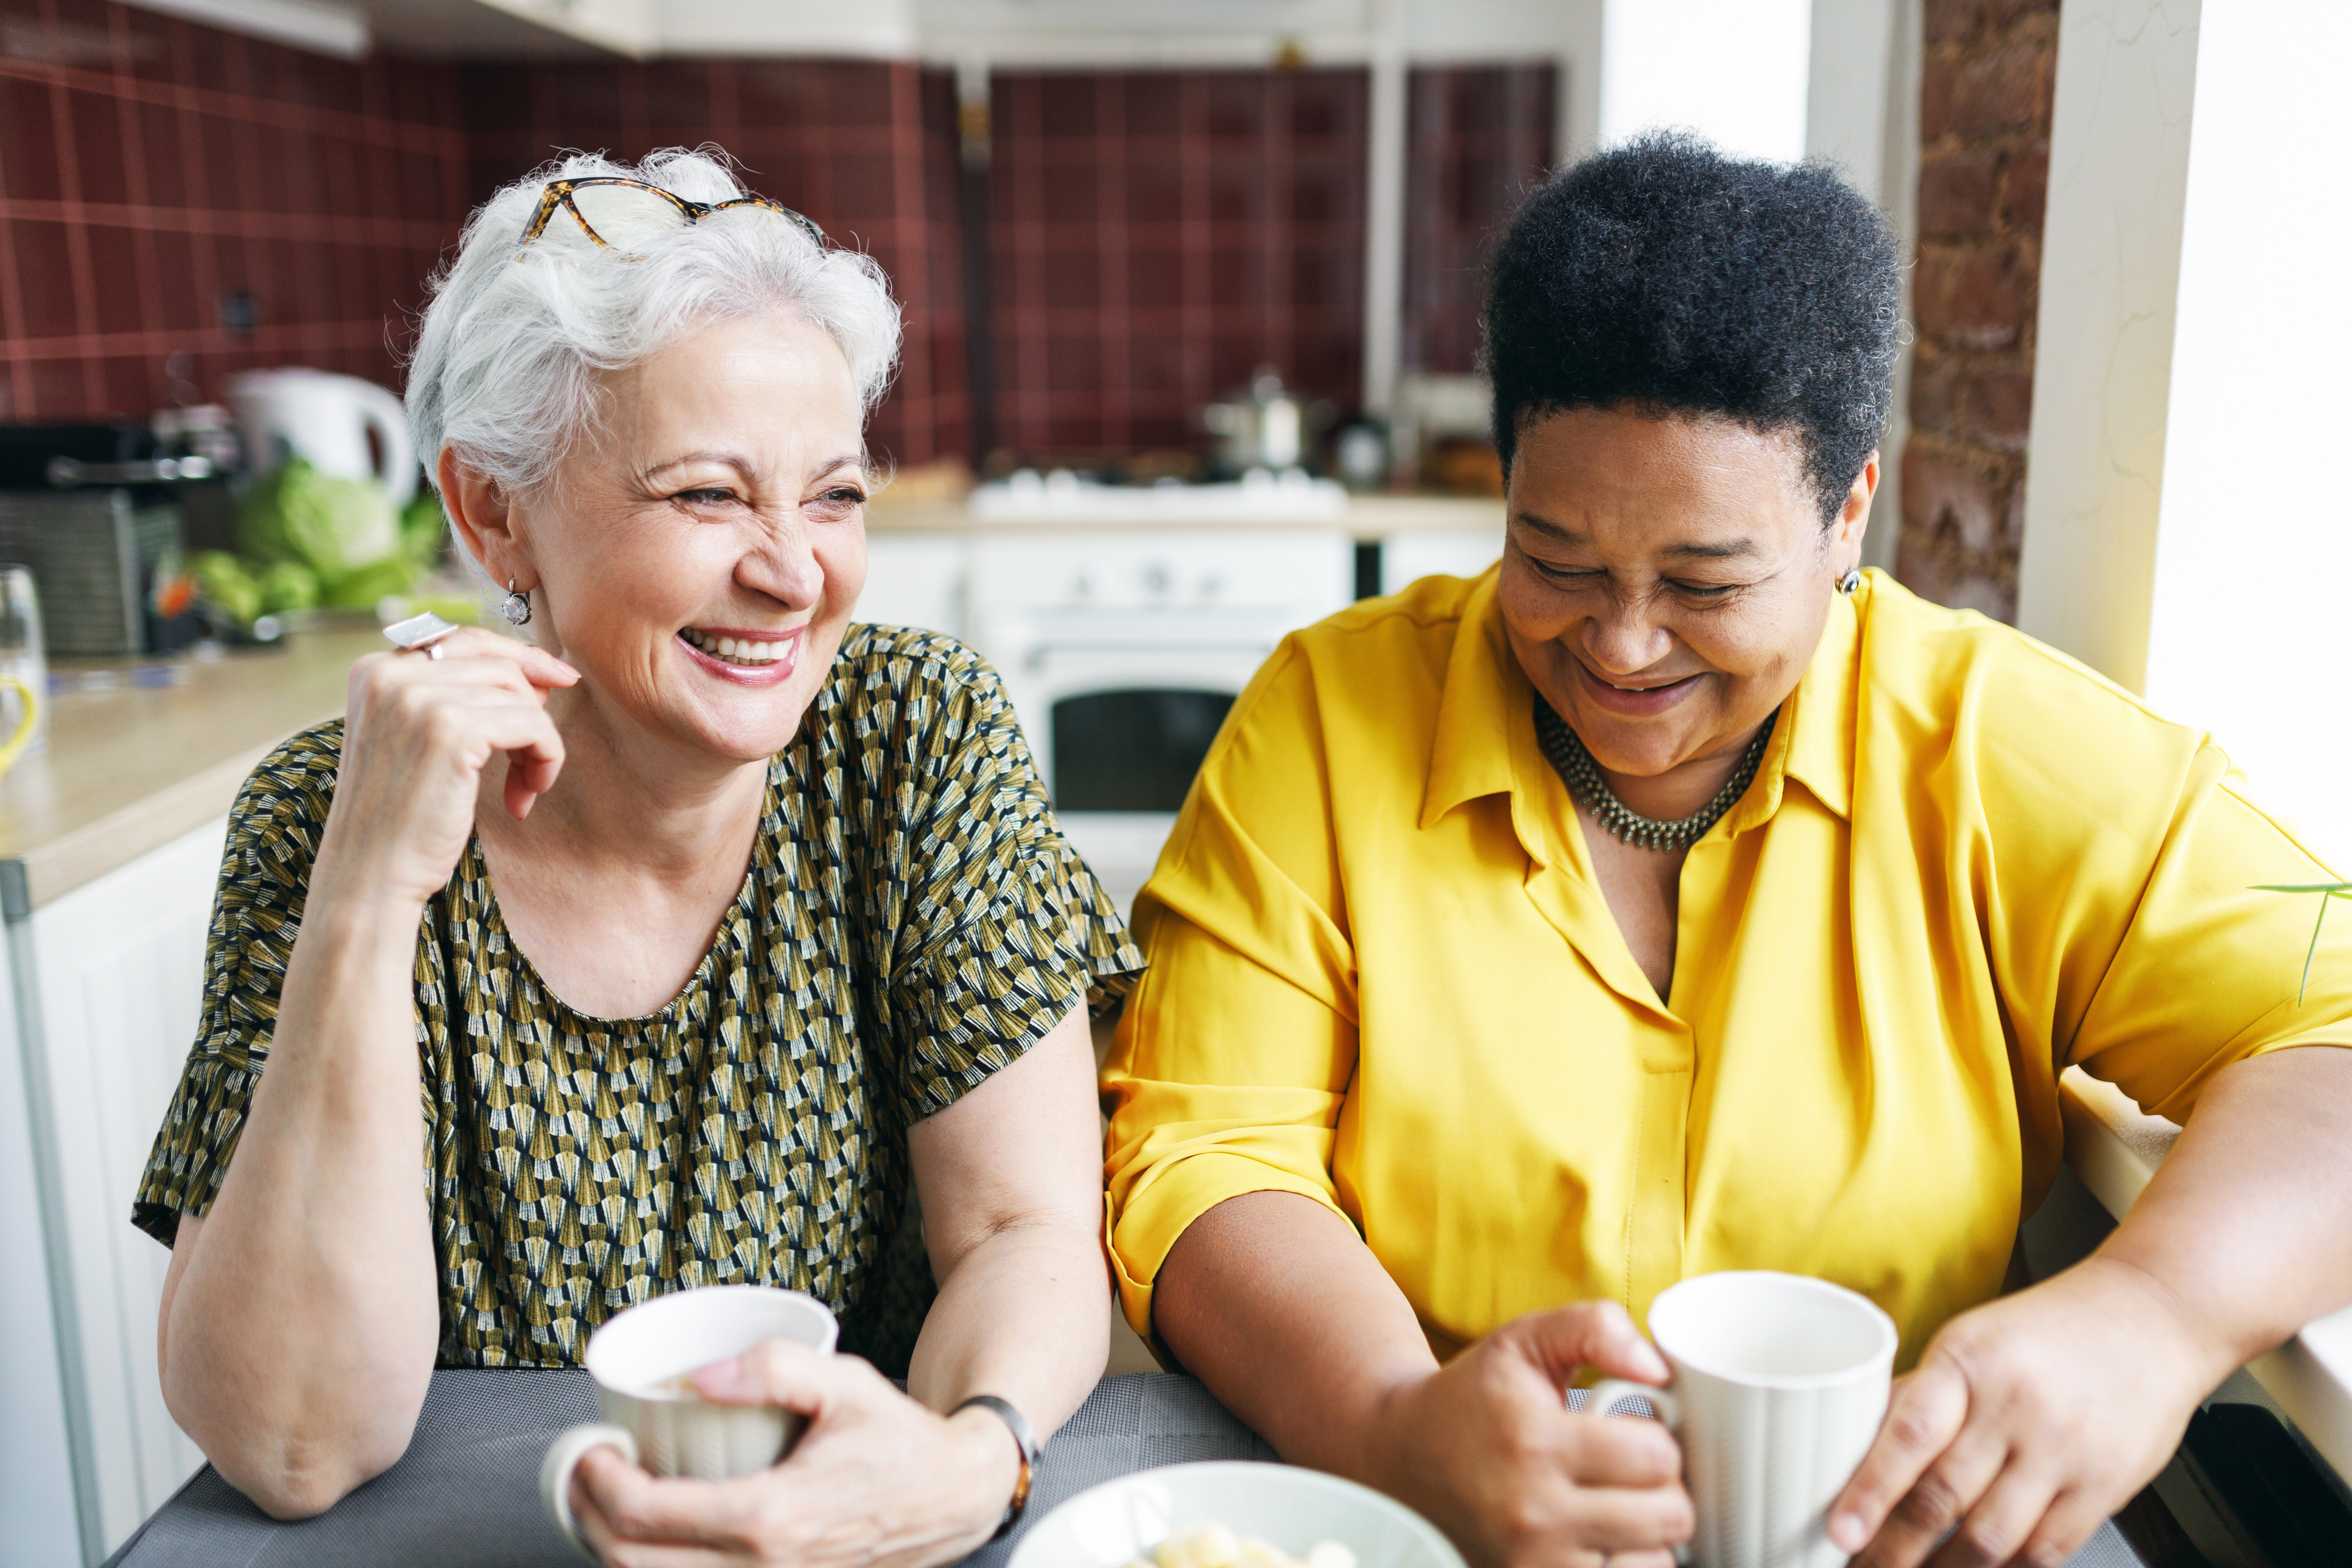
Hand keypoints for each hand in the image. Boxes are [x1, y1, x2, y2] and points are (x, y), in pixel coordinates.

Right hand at [318, 629, 576, 908]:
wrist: (369, 875)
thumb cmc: (399, 818)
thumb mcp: (414, 741)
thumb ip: (452, 697)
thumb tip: (539, 671)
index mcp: (374, 669)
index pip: (464, 639)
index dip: (518, 657)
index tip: (558, 679)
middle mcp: (390, 673)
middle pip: (498, 663)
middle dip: (532, 705)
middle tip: (537, 755)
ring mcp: (418, 698)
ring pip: (520, 694)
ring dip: (538, 741)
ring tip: (524, 785)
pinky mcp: (452, 730)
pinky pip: (533, 725)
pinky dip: (545, 758)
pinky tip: (524, 797)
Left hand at [570, 1339, 1019, 1567]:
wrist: (952, 1497)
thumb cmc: (898, 1440)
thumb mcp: (844, 1383)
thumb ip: (771, 1368)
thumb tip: (697, 1375)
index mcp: (772, 1517)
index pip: (646, 1514)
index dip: (598, 1481)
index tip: (590, 1446)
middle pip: (633, 1563)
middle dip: (587, 1516)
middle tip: (581, 1470)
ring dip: (613, 1546)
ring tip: (602, 1498)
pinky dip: (653, 1564)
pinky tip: (648, 1533)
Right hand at [1358, 1303, 1691, 1567]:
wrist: (1403, 1455)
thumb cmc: (1475, 1396)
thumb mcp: (1525, 1340)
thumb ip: (1594, 1328)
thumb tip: (1657, 1370)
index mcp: (1534, 1442)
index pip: (1656, 1456)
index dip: (1657, 1437)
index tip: (1631, 1431)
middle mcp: (1532, 1513)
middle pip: (1668, 1516)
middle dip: (1663, 1486)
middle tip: (1630, 1470)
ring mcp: (1532, 1563)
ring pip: (1655, 1563)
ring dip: (1648, 1533)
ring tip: (1614, 1504)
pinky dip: (1624, 1563)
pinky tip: (1599, 1537)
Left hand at [1829, 1257, 2225, 1567]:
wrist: (2152, 1318)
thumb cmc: (2050, 1330)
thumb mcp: (1973, 1341)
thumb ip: (1921, 1396)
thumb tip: (1855, 1446)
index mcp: (1969, 1363)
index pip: (1910, 1435)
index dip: (1870, 1490)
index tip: (1840, 1531)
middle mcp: (2016, 1408)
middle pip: (1945, 1497)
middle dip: (1894, 1549)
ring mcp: (2064, 1452)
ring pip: (1993, 1537)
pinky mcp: (2104, 1487)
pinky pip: (2046, 1550)